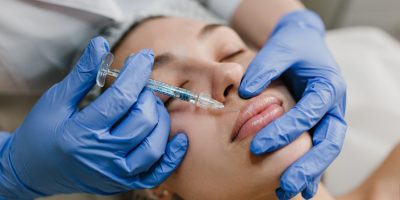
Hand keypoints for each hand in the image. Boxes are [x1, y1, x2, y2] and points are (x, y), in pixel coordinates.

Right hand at [0, 37, 187, 197]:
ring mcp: (115, 174)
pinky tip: (180, 138)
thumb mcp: (56, 100)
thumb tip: (101, 45)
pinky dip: (173, 156)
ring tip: (150, 106)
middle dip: (147, 95)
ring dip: (160, 119)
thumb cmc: (42, 133)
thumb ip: (82, 74)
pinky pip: (157, 173)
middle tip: (140, 86)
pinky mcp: (123, 183)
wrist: (34, 172)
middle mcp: (102, 156)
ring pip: (153, 145)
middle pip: (142, 120)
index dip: (136, 73)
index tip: (143, 56)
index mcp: (81, 133)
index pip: (121, 98)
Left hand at [239, 10, 346, 198]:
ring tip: (288, 191)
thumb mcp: (280, 48)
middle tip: (285, 184)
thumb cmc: (292, 46)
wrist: (303, 44)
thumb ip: (265, 67)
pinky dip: (311, 171)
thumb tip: (245, 92)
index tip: (258, 145)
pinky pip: (318, 150)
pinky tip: (298, 189)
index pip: (310, 112)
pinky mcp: (320, 125)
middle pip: (329, 141)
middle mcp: (334, 106)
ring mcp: (329, 118)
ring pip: (326, 151)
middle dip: (308, 164)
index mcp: (328, 86)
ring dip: (310, 173)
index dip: (286, 130)